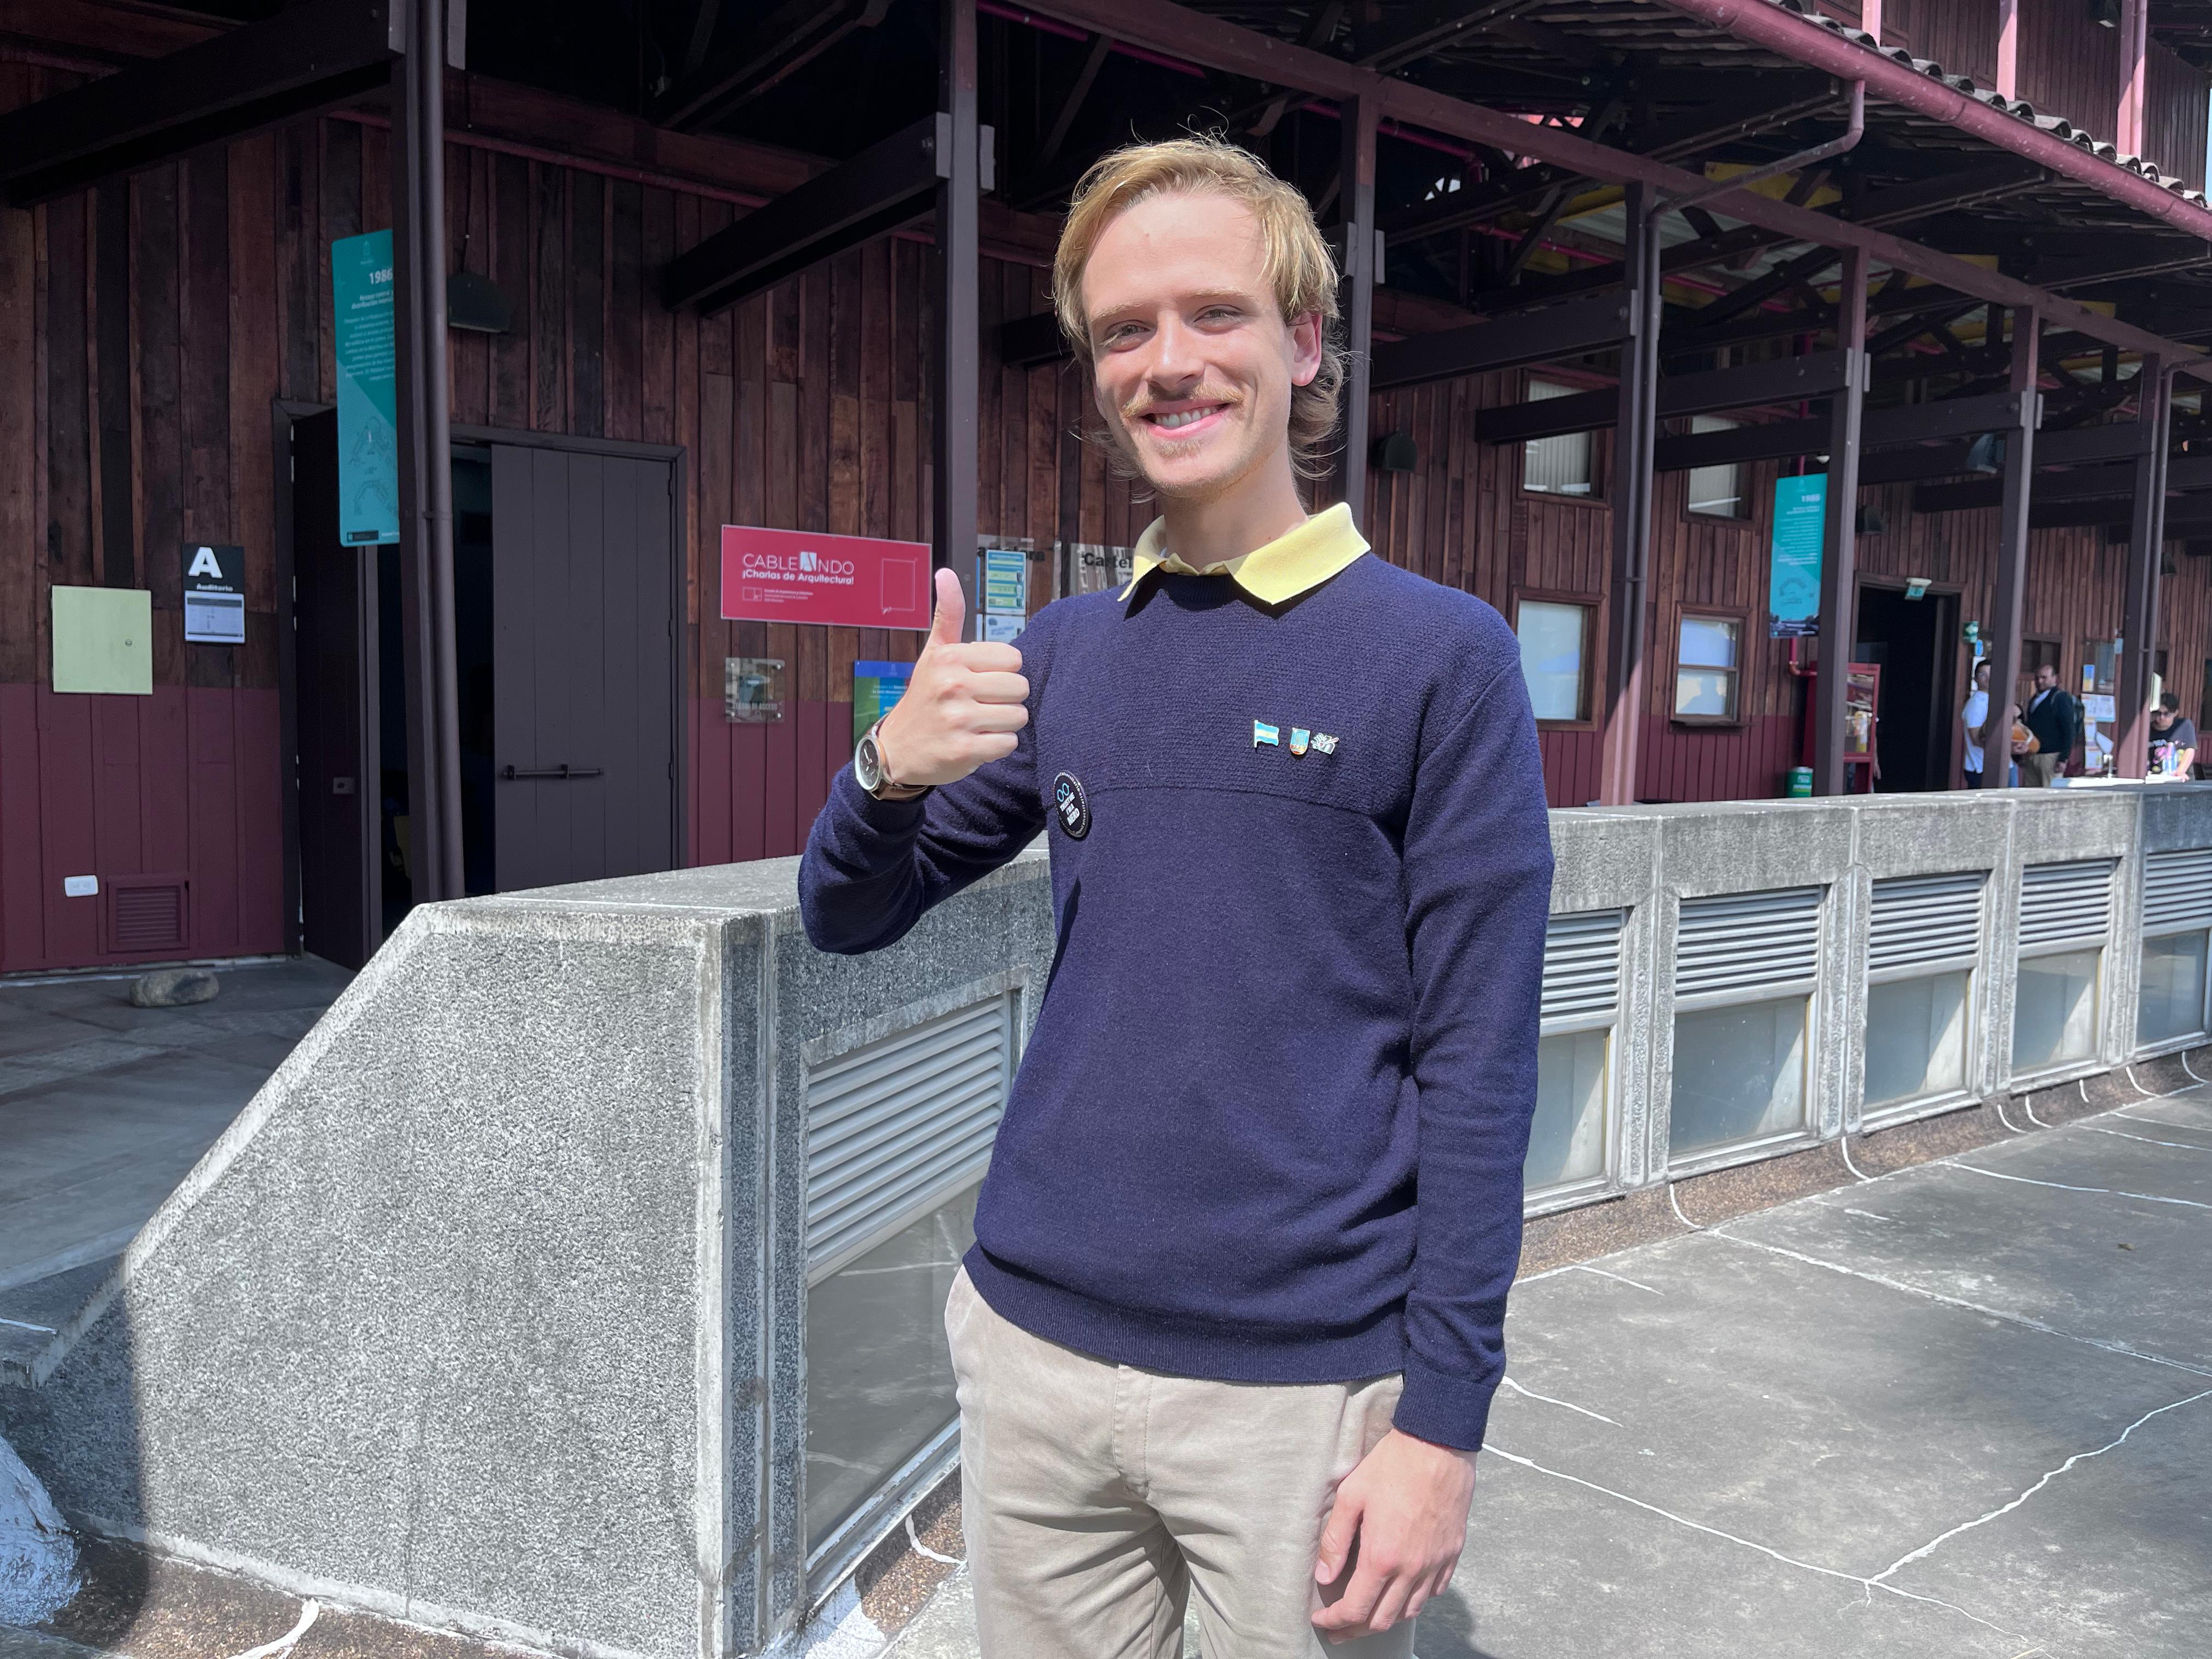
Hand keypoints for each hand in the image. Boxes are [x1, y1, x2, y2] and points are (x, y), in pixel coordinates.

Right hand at [876, 569, 1029, 786]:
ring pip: (1019, 716)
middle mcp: (953, 685)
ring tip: (978, 724)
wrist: (897, 749)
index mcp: (950, 657)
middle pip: (1021, 688)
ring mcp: (958, 719)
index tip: (979, 681)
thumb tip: (945, 572)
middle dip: (1006, 699)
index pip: (1014, 659)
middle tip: (980, 705)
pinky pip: (1009, 743)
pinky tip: (976, 742)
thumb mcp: (934, 653)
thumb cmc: (925, 696)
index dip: (1002, 672)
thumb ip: (948, 614)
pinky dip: (997, 746)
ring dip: (1004, 724)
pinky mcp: (964, 751)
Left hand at [1311, 1428, 1475, 1643]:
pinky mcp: (1452, 1553)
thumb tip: (1324, 1575)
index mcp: (1382, 1557)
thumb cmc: (1392, 1465)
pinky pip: (1434, 1592)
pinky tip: (1402, 1592)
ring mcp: (1435, 1563)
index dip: (1334, 1621)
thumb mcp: (1351, 1496)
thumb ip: (1335, 1541)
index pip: (1355, 1609)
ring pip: (1410, 1612)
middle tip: (1338, 1626)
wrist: (1438, 1445)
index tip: (1321, 1619)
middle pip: (1382, 1620)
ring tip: (1367, 1614)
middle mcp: (1411, 1569)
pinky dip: (1415, 1600)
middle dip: (1355, 1630)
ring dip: (1385, 1619)